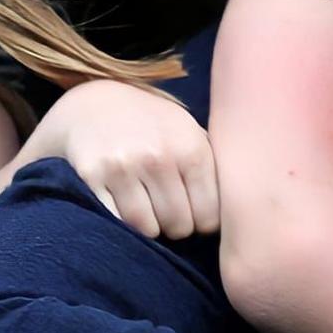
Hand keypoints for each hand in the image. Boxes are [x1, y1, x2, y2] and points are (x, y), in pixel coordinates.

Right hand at [42, 80, 218, 240]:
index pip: (209, 216)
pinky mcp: (92, 176)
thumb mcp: (189, 132)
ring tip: (149, 211)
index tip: (195, 215)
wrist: (94, 103)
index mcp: (191, 148)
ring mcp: (123, 166)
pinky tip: (125, 207)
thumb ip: (213, 166)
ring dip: (150, 228)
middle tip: (170, 214)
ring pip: (147, 229)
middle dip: (177, 227)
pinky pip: (116, 221)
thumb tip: (239, 207)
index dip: (203, 223)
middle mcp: (159, 157)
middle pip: (179, 226)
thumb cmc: (152, 125)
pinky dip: (122, 223)